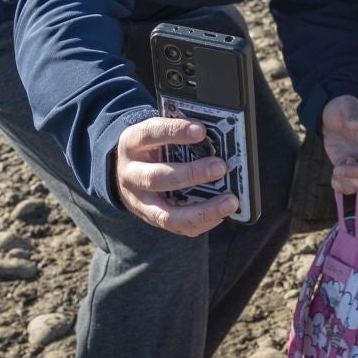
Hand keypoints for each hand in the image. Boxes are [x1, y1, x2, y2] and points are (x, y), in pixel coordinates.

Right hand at [110, 116, 235, 236]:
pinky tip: (222, 213)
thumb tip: (216, 132)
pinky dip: (202, 221)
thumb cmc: (153, 147)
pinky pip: (178, 227)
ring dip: (202, 210)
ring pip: (166, 214)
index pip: (150, 134)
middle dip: (191, 174)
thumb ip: (180, 132)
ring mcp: (139, 201)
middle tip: (220, 167)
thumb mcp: (157, 133)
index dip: (174, 132)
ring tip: (230, 201)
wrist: (127, 172)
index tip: (201, 131)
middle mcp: (131, 174)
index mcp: (132, 143)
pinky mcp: (152, 219)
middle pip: (156, 178)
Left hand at [322, 94, 357, 195]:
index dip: (356, 172)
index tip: (337, 167)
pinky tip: (333, 176)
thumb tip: (355, 126)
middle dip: (354, 183)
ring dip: (346, 185)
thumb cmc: (343, 107)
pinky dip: (340, 186)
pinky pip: (348, 185)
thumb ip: (352, 114)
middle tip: (338, 173)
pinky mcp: (348, 168)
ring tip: (335, 170)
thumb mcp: (347, 106)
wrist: (333, 113)